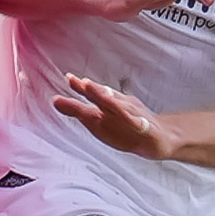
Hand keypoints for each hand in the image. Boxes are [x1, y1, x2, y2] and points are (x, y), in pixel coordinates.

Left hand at [53, 74, 177, 159]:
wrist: (159, 137)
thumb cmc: (127, 125)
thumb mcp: (99, 119)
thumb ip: (78, 110)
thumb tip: (55, 101)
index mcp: (109, 105)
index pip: (94, 95)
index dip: (82, 88)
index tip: (70, 78)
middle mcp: (121, 107)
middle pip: (108, 99)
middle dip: (97, 92)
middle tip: (84, 83)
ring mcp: (135, 117)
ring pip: (125, 110)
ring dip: (116, 103)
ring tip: (108, 99)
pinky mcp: (147, 130)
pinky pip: (141, 126)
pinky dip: (136, 122)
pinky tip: (133, 120)